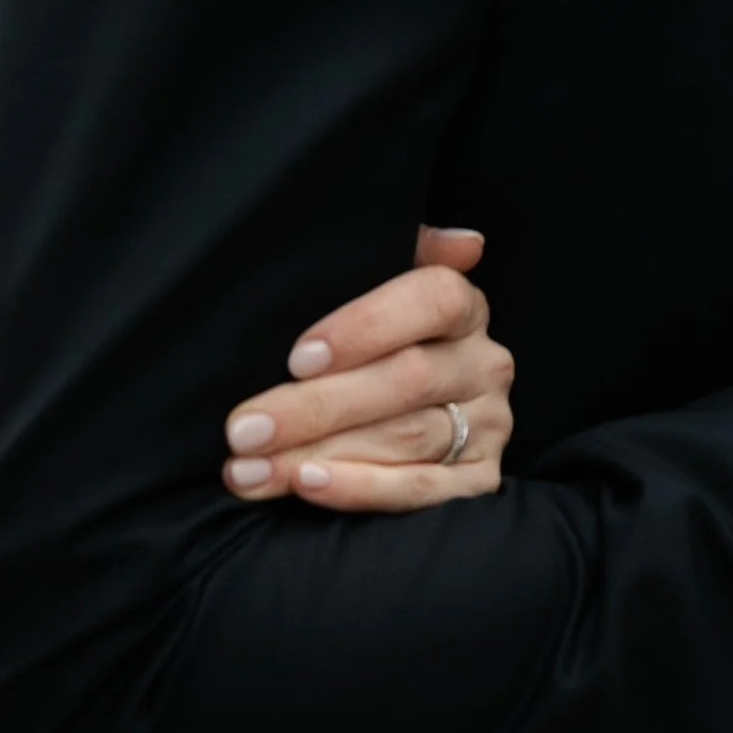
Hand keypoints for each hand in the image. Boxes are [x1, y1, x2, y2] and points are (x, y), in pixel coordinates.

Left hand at [222, 227, 515, 512]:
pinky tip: (308, 484)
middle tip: (245, 429)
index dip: (366, 326)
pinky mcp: (477, 483)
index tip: (297, 358)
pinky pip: (418, 490)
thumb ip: (393, 262)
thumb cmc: (357, 358)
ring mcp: (486, 426)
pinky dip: (359, 488)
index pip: (432, 298)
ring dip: (319, 453)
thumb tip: (464, 243)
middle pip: (405, 379)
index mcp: (463, 309)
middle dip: (315, 407)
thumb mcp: (365, 302)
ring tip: (251, 468)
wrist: (377, 437)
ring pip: (404, 438)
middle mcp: (484, 365)